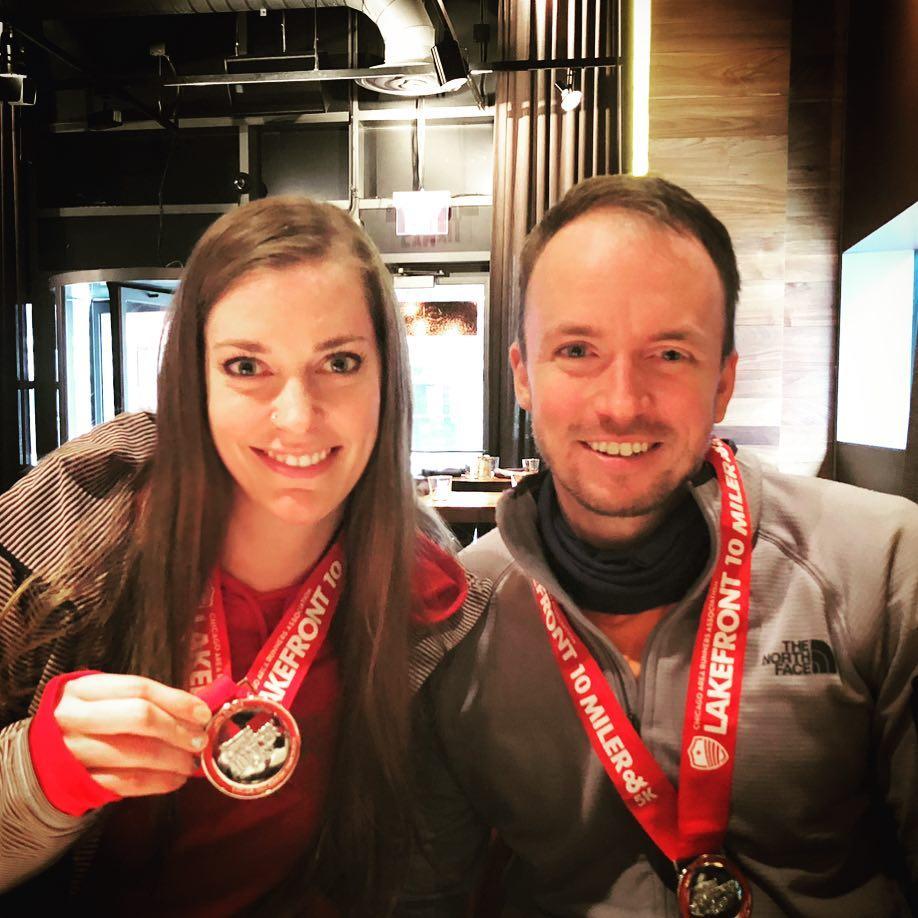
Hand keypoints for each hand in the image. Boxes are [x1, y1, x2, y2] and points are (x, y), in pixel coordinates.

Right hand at [54, 673, 212, 798]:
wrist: (37, 758)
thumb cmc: (84, 722)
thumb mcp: (102, 700)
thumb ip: (141, 701)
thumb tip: (194, 711)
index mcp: (83, 690)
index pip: (139, 689)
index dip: (176, 700)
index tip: (202, 713)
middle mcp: (75, 718)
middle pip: (139, 718)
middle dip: (177, 730)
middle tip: (199, 740)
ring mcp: (74, 752)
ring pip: (137, 754)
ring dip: (173, 760)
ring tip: (191, 762)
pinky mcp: (79, 783)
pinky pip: (128, 783)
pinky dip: (158, 782)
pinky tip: (174, 779)